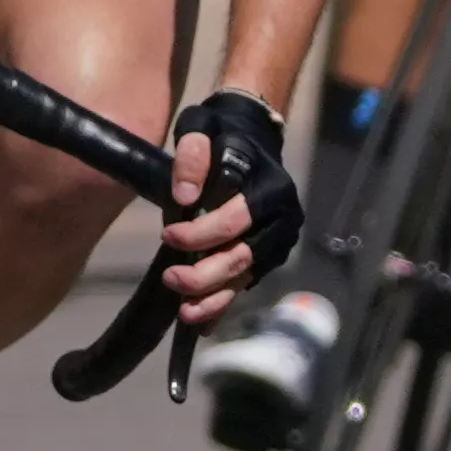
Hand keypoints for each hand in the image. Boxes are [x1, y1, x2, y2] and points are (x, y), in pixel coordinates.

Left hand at [157, 89, 299, 321]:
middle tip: (170, 278)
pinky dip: (223, 303)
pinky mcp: (269, 256)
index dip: (201, 234)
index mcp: (271, 187)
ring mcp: (279, 240)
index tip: (168, 235)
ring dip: (214, 298)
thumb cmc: (223, 133)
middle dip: (205, 274)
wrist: (252, 137)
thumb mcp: (202, 128)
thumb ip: (192, 156)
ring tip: (185, 312)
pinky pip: (245, 283)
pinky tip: (201, 321)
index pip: (236, 220)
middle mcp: (283, 218)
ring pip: (245, 277)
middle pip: (243, 256)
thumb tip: (184, 197)